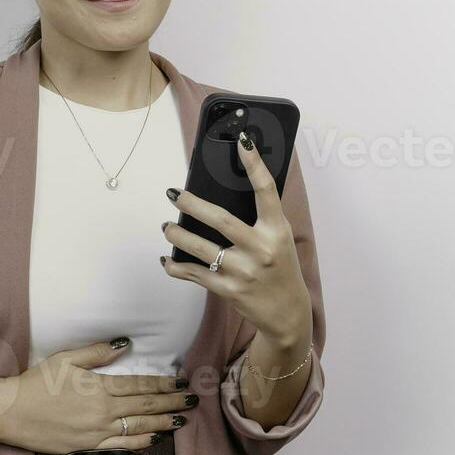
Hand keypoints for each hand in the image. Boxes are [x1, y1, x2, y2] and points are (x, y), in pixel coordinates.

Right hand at [0, 339, 196, 454]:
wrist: (10, 413)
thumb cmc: (34, 384)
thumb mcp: (64, 360)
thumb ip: (96, 352)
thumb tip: (124, 344)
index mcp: (99, 387)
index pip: (140, 385)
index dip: (163, 384)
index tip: (180, 382)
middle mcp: (103, 411)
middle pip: (146, 406)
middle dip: (172, 402)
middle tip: (193, 400)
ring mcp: (97, 432)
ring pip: (139, 427)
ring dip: (163, 422)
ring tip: (182, 419)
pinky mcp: (88, 447)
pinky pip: (122, 446)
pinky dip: (141, 443)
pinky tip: (154, 438)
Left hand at [160, 130, 311, 349]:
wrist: (288, 313)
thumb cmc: (280, 268)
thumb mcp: (279, 239)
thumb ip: (260, 218)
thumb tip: (226, 191)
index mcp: (277, 230)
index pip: (266, 190)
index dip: (254, 164)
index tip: (242, 140)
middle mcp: (261, 249)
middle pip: (221, 220)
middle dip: (192, 204)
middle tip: (173, 194)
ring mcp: (244, 271)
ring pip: (201, 248)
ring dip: (177, 235)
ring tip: (166, 226)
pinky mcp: (229, 290)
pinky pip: (194, 275)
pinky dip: (176, 266)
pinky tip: (167, 259)